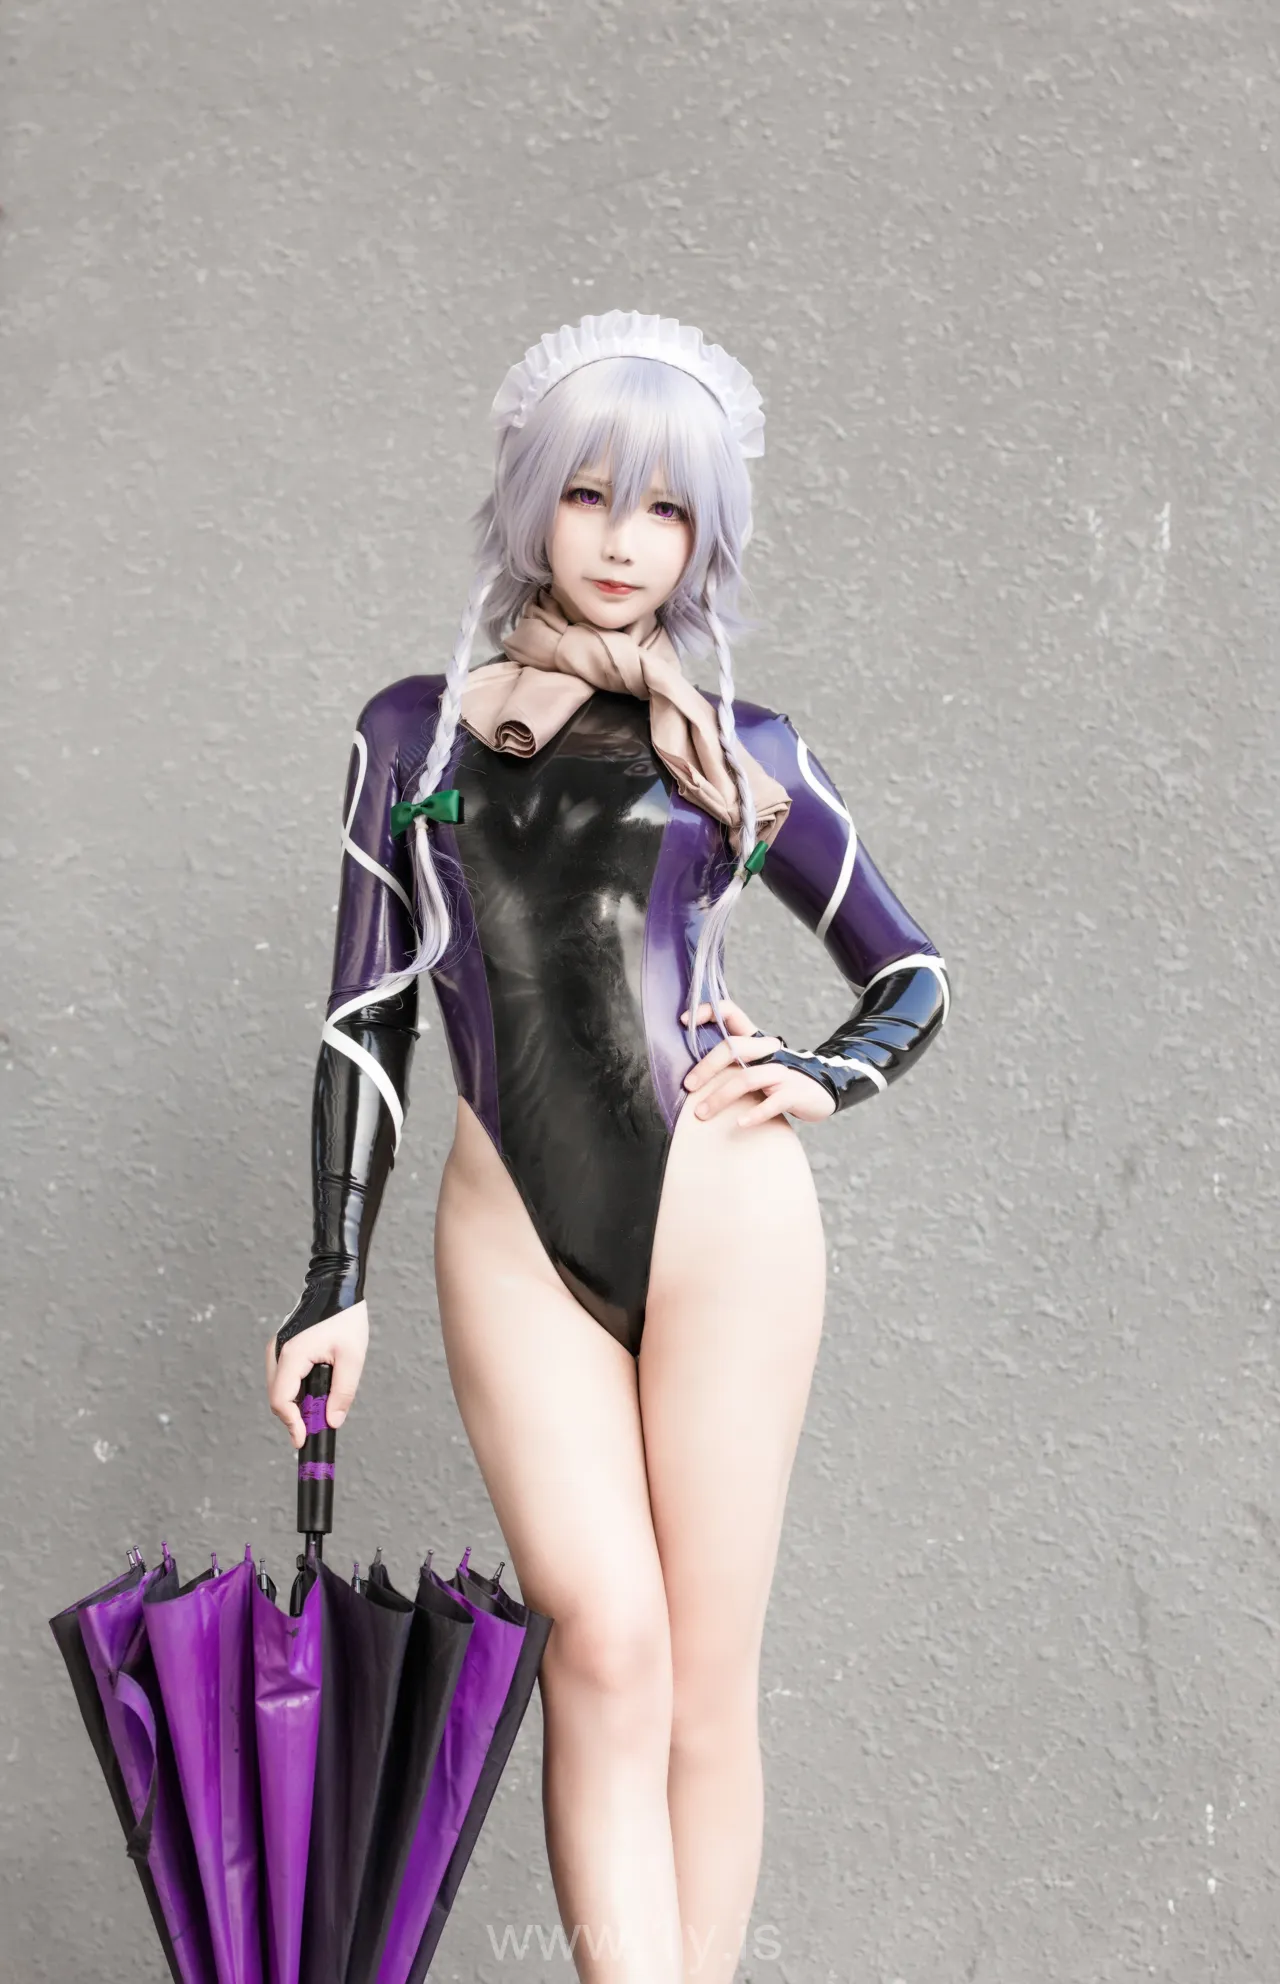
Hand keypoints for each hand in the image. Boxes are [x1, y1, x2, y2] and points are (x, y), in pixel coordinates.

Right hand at [264, 1300, 369, 1450]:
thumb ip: (342, 1392)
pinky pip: (283, 1377)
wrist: (337, 1286)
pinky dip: (294, 1390)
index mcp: (292, 1354)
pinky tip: (313, 1393)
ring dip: (295, 1403)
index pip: (281, 1400)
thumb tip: (331, 1421)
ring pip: (279, 1389)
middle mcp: (278, 1352)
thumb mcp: (352, 1357)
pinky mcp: (283, 1347)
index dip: (292, 1423)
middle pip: (277, 1398)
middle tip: (317, 1427)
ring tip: (318, 1409)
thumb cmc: (346, 1317)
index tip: (304, 1439)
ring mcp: (278, 1348)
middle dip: (295, 1416)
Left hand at [680, 999, 836, 1125]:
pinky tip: (740, 1123)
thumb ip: (731, 1063)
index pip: (731, 1013)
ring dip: (720, 1097)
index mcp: (756, 1040)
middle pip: (733, 1046)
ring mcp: (783, 1072)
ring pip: (747, 1078)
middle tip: (688, 1086)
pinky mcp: (795, 1093)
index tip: (684, 1022)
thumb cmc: (779, 1080)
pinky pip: (773, 1103)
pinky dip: (754, 1114)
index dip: (709, 1012)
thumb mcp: (757, 1064)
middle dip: (706, 1066)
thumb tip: (690, 1074)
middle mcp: (769, 1051)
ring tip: (702, 1114)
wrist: (822, 1092)